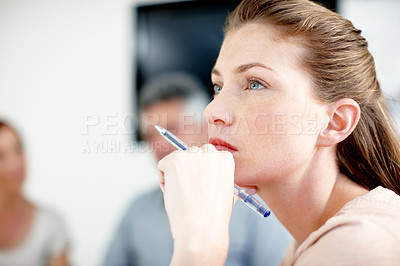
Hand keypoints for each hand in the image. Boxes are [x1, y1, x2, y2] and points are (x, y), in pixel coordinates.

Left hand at [158, 144, 234, 265]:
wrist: (202, 230)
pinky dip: (164, 180)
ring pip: (177, 160)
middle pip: (192, 154)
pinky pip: (162, 165)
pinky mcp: (175, 160)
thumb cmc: (214, 217)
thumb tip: (209, 173)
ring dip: (176, 176)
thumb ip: (220, 178)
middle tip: (191, 193)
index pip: (207, 155)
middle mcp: (210, 153)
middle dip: (188, 171)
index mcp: (225, 159)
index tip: (202, 189)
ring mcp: (192, 155)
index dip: (201, 173)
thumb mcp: (227, 194)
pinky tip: (175, 194)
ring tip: (185, 196)